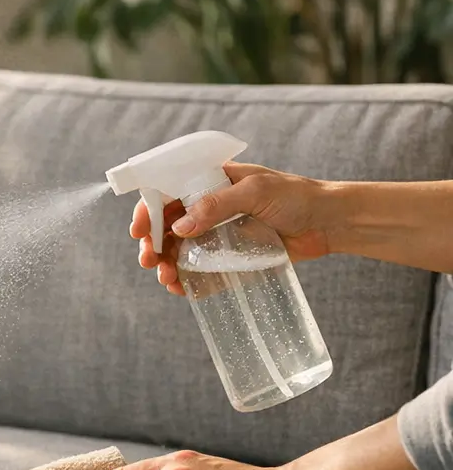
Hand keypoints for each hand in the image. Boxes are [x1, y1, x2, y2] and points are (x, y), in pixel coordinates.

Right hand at [132, 162, 333, 295]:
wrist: (329, 222)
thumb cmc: (297, 198)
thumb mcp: (256, 192)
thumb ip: (217, 205)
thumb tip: (179, 227)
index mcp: (209, 181)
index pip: (166, 191)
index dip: (147, 210)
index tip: (139, 231)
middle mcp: (207, 205)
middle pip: (165, 224)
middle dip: (152, 244)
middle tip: (149, 261)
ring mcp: (215, 232)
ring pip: (177, 249)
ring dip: (166, 264)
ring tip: (167, 279)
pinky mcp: (227, 255)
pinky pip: (198, 268)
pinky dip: (185, 279)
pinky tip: (181, 289)